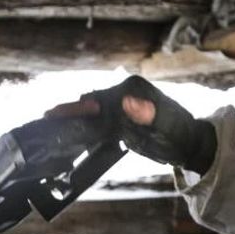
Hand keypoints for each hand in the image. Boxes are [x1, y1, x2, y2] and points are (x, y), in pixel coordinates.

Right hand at [45, 75, 216, 174]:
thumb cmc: (180, 133)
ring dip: (71, 121)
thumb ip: (148, 114)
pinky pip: (96, 126)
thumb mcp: (166, 125)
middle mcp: (122, 94)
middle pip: (90, 104)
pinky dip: (82, 130)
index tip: (62, 114)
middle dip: (69, 112)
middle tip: (46, 119)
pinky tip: (65, 137)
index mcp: (131, 89)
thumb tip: (127, 103)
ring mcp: (119, 109)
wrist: (188, 144)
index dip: (82, 107)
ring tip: (46, 126)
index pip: (100, 97)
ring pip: (90, 115)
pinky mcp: (118, 123)